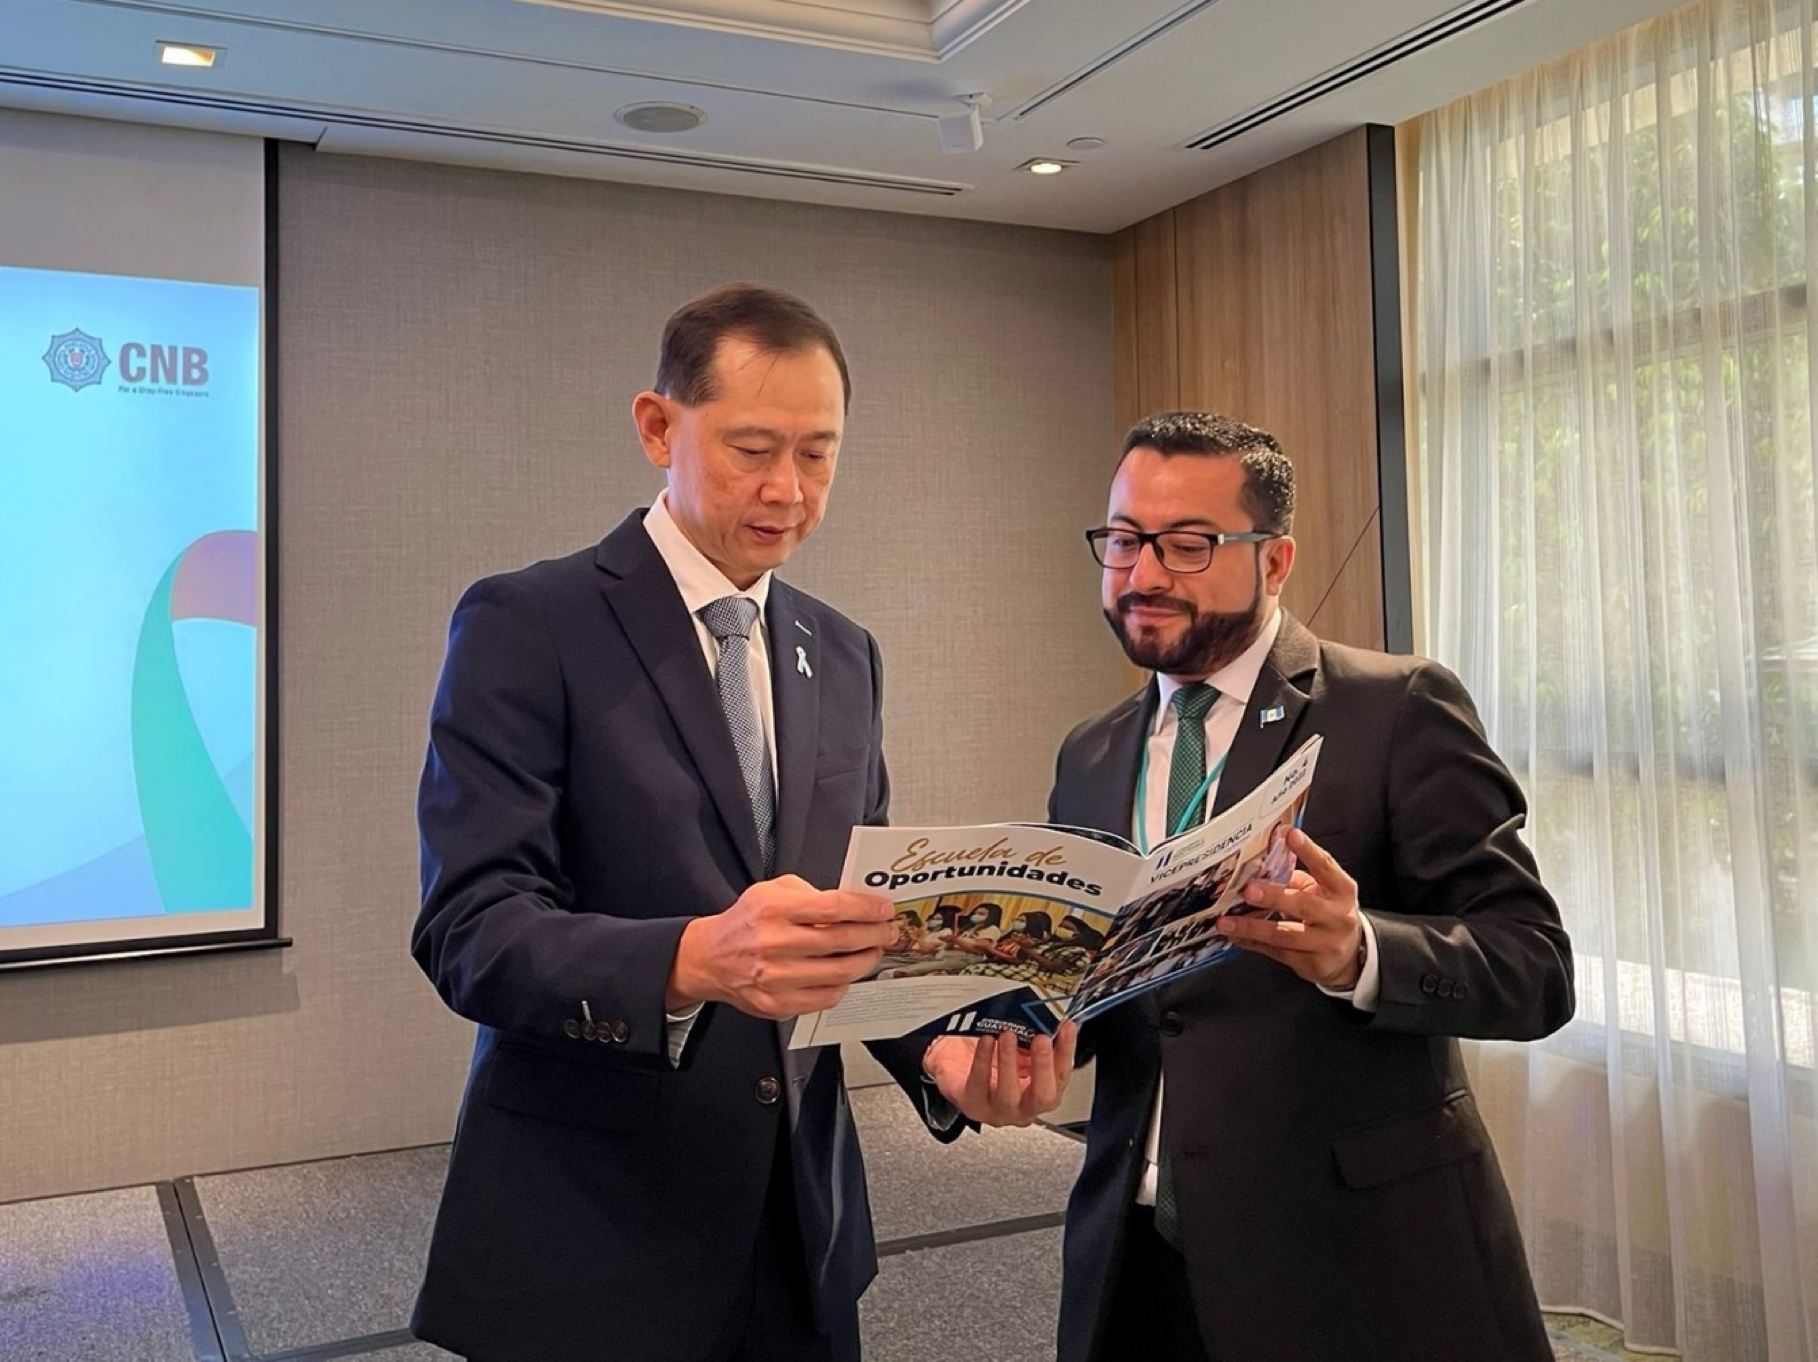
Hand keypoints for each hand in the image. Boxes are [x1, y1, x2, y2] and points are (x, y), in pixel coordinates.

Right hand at [668, 875, 895, 1019]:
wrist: (710, 958)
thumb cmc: (746, 922)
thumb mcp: (772, 891)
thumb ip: (811, 894)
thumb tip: (853, 904)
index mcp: (774, 910)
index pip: (834, 907)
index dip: (867, 908)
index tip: (885, 909)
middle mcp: (775, 944)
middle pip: (843, 941)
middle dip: (875, 935)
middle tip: (888, 931)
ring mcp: (777, 979)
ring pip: (841, 973)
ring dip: (866, 961)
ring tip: (873, 951)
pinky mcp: (778, 1005)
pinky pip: (826, 997)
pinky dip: (844, 984)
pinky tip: (846, 972)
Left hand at [922, 1022, 1079, 1127]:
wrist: (957, 1060)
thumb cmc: (992, 1056)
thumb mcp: (1019, 1047)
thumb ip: (1036, 1039)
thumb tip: (1052, 1021)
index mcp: (1041, 1092)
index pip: (1061, 1076)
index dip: (1066, 1052)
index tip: (1066, 1028)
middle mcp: (1023, 1107)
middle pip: (1043, 1096)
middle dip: (1043, 1066)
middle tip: (1041, 1039)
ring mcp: (998, 1110)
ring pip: (1008, 1095)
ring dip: (1010, 1063)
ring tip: (1008, 1035)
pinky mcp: (972, 1104)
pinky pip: (978, 1084)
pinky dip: (983, 1060)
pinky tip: (987, 1041)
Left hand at [1215, 829, 1364, 989]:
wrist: (1350, 955)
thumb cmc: (1330, 914)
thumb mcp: (1323, 891)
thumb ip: (1296, 879)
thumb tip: (1262, 866)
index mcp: (1342, 891)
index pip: (1326, 867)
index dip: (1309, 851)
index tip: (1290, 836)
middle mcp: (1338, 917)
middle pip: (1304, 905)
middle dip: (1274, 896)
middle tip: (1249, 890)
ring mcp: (1326, 943)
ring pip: (1285, 934)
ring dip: (1252, 927)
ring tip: (1227, 922)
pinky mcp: (1312, 963)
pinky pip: (1277, 952)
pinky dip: (1253, 943)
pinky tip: (1235, 936)